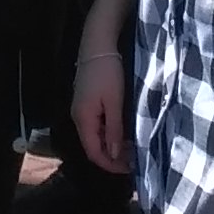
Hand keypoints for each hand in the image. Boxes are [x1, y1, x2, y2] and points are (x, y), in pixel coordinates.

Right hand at [73, 37, 127, 171]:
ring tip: (132, 146)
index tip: (130, 168)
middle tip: (134, 158)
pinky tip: (122, 131)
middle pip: (93, 146)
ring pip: (96, 137)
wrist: (97, 45)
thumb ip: (113, 130)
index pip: (94, 153)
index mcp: (84, 120)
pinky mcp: (86, 103)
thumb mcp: (114, 102)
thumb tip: (113, 154)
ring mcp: (82, 110)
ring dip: (112, 145)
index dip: (110, 165)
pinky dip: (109, 133)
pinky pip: (97, 126)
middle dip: (113, 156)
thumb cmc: (107, 72)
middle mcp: (79, 118)